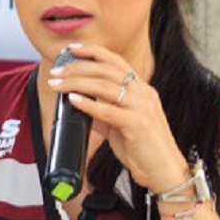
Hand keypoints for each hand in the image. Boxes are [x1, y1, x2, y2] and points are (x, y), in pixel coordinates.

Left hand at [47, 43, 189, 192]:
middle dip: (78, 68)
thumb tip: (78, 103)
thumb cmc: (142, 148)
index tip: (71, 49)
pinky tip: (73, 100)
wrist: (163, 171)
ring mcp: (142, 107)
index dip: (93, 51)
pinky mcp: (138, 124)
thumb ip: (102, 113)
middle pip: (107, 70)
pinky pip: (109, 110)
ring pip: (105, 86)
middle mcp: (144, 93)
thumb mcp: (120, 125)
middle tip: (56, 72)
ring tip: (58, 84)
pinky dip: (88, 104)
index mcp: (141, 89)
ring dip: (77, 83)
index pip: (116, 61)